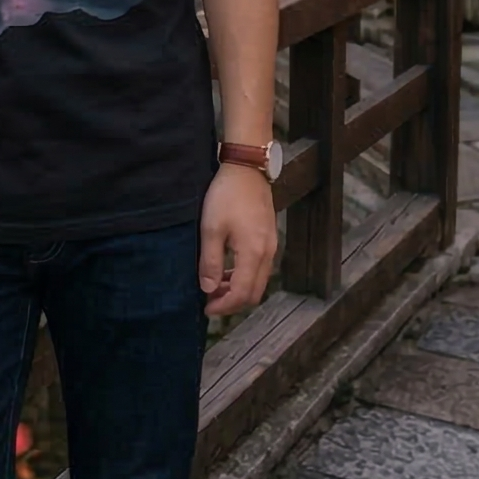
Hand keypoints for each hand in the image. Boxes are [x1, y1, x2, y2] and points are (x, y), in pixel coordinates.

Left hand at [199, 165, 277, 317]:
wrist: (247, 169)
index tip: (206, 309)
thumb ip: (211, 262)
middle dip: (232, 302)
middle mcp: (267, 253)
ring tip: (214, 286)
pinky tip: (227, 270)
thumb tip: (208, 289)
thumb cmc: (226, 196)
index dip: (224, 306)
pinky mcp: (269, 238)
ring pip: (258, 281)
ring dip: (238, 289)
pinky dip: (244, 276)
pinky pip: (260, 268)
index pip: (242, 293)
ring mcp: (271, 246)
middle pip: (254, 293)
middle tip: (210, 301)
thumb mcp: (211, 229)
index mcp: (253, 253)